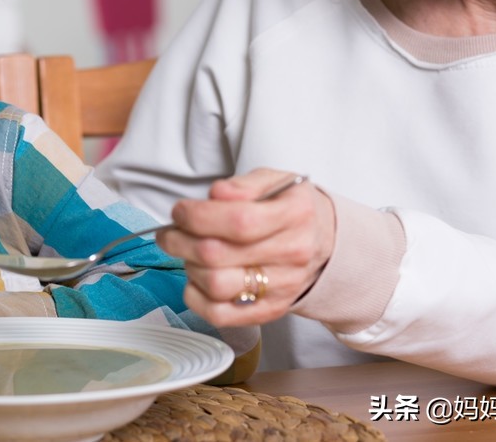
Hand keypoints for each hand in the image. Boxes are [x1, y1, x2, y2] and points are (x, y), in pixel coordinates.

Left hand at [156, 168, 334, 326]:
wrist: (324, 242)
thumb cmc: (291, 210)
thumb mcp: (275, 181)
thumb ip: (244, 184)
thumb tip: (217, 194)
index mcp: (295, 215)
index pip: (238, 221)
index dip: (197, 216)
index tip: (180, 211)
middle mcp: (292, 253)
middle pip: (218, 255)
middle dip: (180, 240)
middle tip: (171, 232)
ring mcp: (282, 287)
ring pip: (216, 286)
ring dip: (188, 266)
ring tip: (187, 253)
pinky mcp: (269, 311)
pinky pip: (220, 315)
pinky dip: (195, 297)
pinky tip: (196, 278)